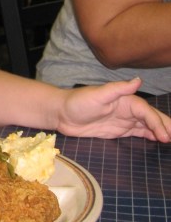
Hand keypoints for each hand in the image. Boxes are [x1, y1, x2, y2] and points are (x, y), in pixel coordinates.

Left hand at [56, 79, 170, 141]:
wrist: (62, 114)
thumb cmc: (78, 102)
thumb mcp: (98, 94)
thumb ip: (118, 89)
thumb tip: (138, 81)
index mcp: (125, 100)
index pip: (146, 112)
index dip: (157, 123)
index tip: (165, 136)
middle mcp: (127, 109)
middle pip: (151, 118)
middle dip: (166, 126)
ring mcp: (124, 120)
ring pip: (147, 126)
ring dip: (160, 131)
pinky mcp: (118, 130)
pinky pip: (138, 133)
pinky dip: (150, 136)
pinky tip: (159, 140)